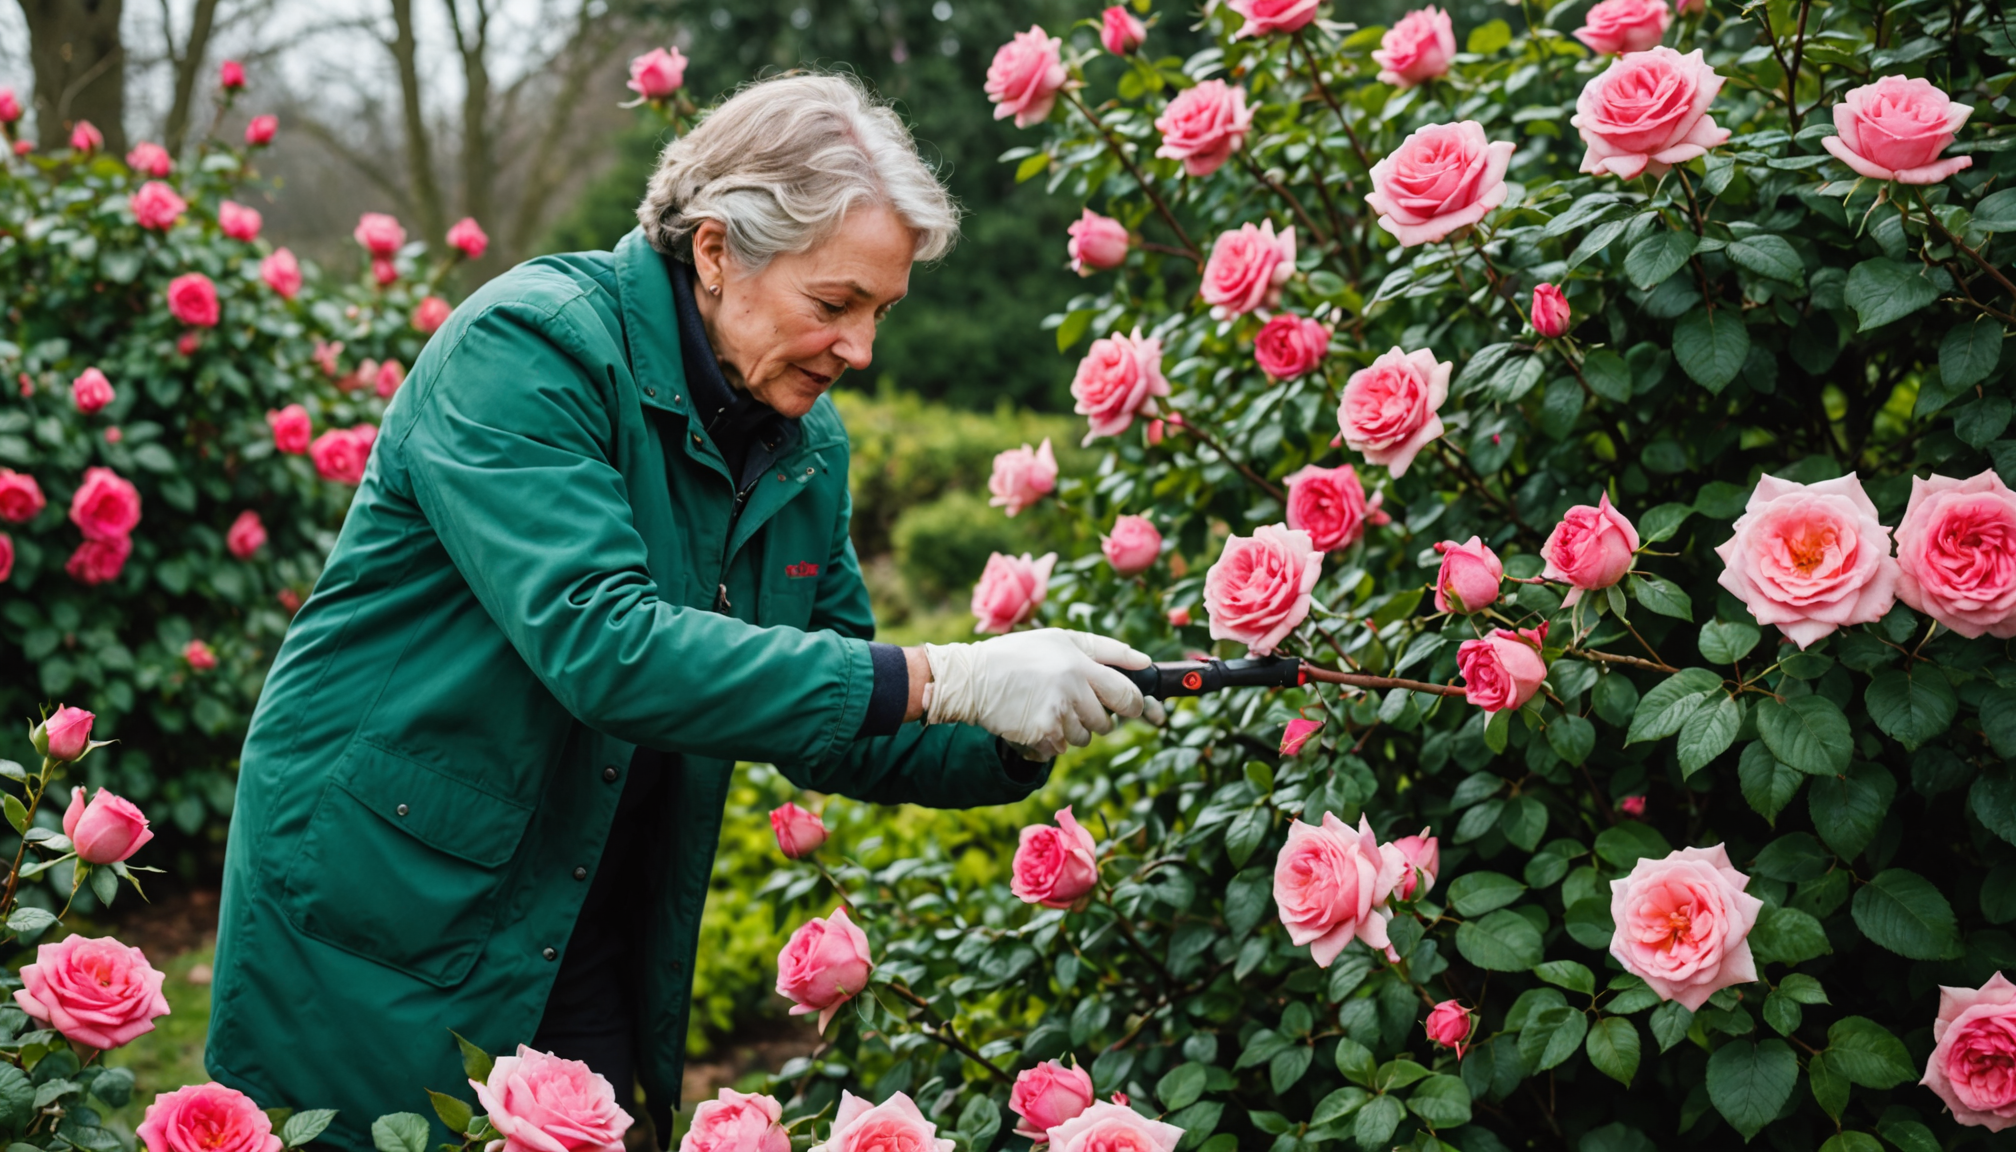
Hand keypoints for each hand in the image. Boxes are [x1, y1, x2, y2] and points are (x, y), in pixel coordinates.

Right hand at [923, 629, 1154, 758]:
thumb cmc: (1018, 655)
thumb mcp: (1059, 639)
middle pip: (1106, 722)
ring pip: (1083, 738)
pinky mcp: (1041, 735)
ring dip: (1071, 730)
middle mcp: (1072, 689)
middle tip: (1076, 706)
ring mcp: (1056, 714)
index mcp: (1080, 664)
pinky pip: (1059, 749)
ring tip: (1047, 709)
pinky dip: (1050, 741)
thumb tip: (1144, 662)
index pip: (1127, 694)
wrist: (972, 679)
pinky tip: (1032, 721)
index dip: (1136, 705)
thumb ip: (1103, 649)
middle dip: (1098, 720)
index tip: (1136, 708)